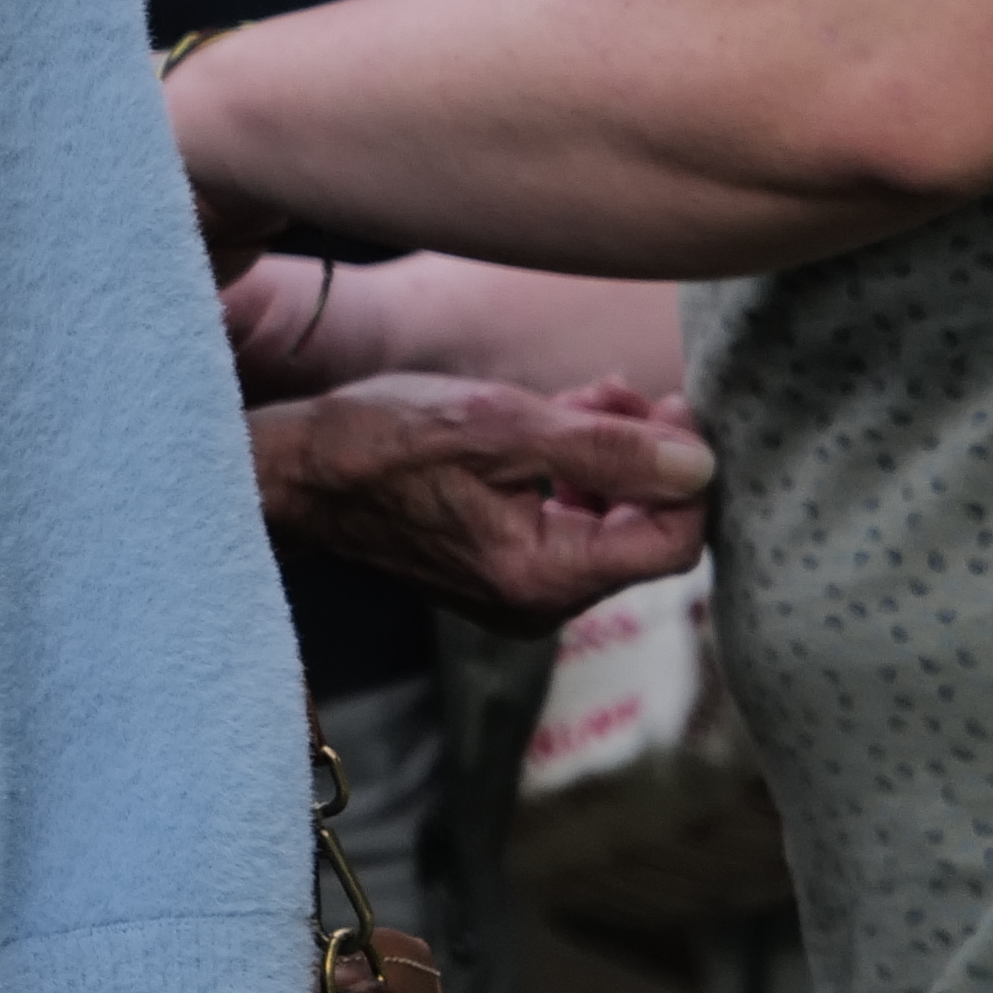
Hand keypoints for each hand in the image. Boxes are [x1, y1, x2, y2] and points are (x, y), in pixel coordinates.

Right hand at [246, 373, 713, 621]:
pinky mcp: (496, 568)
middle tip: (627, 391)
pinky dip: (573, 473)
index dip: (688, 474)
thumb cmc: (380, 441)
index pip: (671, 544)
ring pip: (605, 523)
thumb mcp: (502, 425)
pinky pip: (564, 523)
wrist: (290, 471)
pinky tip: (556, 420)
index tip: (677, 408)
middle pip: (641, 534)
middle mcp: (539, 602)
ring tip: (587, 394)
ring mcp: (517, 590)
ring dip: (610, 455)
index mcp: (545, 577)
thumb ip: (608, 448)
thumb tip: (701, 465)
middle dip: (646, 457)